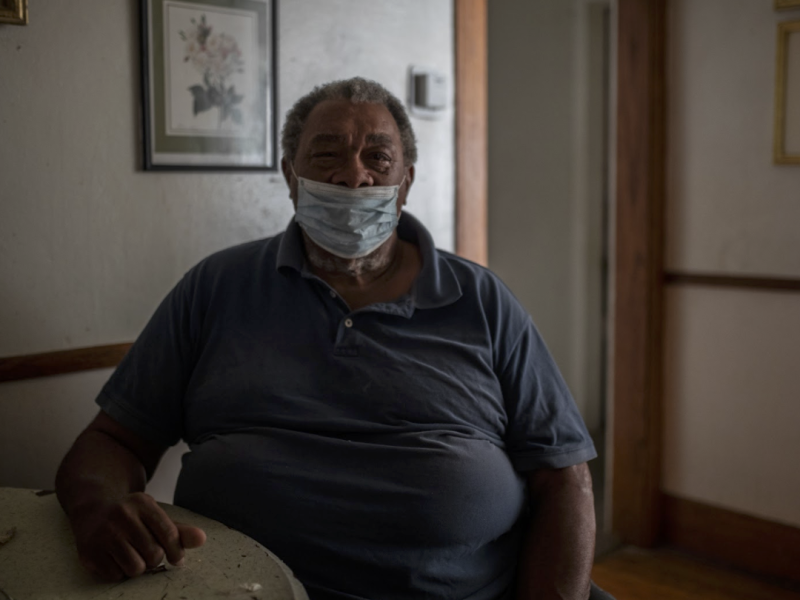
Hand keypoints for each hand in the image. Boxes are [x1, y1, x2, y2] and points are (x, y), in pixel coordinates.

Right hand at [69, 492, 205, 580]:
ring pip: (136, 568)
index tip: (176, 558)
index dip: (176, 551)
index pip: (169, 533)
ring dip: (138, 568)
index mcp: (142, 503)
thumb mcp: (154, 517)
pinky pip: (116, 575)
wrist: (92, 511)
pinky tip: (115, 558)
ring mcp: (103, 533)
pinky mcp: (89, 551)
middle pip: (154, 554)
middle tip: (148, 553)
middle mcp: (122, 515)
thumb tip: (201, 539)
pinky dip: (119, 572)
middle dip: (155, 559)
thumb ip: (179, 530)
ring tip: (132, 555)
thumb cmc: (132, 518)